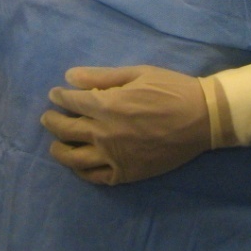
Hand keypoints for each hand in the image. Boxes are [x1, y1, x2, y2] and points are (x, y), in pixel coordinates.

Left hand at [40, 65, 211, 185]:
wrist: (203, 118)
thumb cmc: (171, 89)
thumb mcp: (137, 73)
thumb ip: (101, 76)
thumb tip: (69, 77)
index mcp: (107, 105)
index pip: (71, 102)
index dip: (59, 97)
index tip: (55, 95)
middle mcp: (105, 133)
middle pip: (66, 130)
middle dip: (52, 121)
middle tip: (47, 117)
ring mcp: (115, 157)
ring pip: (75, 159)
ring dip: (60, 150)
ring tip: (56, 144)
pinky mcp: (127, 173)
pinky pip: (96, 177)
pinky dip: (82, 172)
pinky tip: (79, 165)